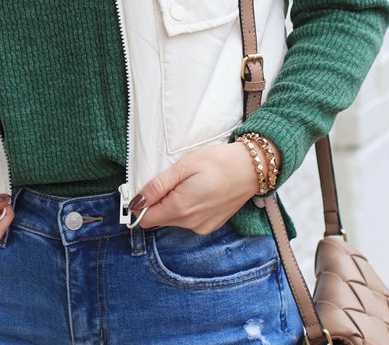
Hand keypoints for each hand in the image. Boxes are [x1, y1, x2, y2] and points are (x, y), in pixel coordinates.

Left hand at [128, 142, 268, 234]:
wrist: (251, 169)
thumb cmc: (218, 162)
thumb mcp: (184, 166)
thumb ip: (158, 186)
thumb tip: (137, 201)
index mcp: (181, 208)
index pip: (146, 220)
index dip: (141, 205)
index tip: (146, 189)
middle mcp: (190, 224)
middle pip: (159, 219)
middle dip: (158, 202)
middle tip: (172, 179)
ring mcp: (202, 227)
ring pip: (173, 220)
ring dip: (172, 204)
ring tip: (188, 182)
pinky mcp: (210, 225)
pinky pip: (188, 220)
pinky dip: (186, 208)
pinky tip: (197, 191)